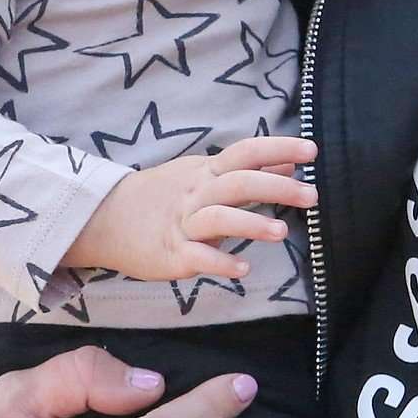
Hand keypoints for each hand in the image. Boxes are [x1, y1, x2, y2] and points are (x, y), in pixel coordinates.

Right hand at [62, 137, 317, 283]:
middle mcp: (196, 193)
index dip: (278, 148)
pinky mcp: (171, 253)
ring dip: (251, 223)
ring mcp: (182, 224)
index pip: (246, 152)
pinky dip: (220, 261)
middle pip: (237, 183)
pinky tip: (243, 269)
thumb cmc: (164, 196)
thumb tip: (292, 160)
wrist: (105, 218)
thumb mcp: (204, 174)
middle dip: (276, 187)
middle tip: (312, 195)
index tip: (312, 149)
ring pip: (218, 218)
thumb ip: (248, 170)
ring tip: (281, 232)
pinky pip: (197, 256)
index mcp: (207, 172)